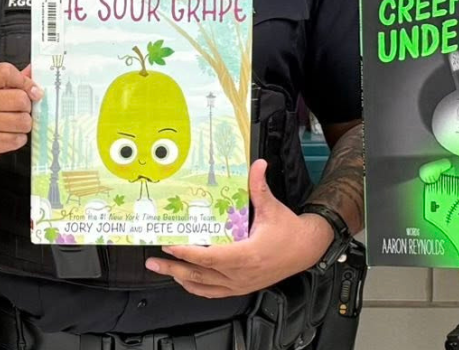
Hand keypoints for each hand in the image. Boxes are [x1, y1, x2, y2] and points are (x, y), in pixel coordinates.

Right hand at [0, 63, 42, 173]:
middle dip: (27, 107)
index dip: (25, 81)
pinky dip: (18, 138)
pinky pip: (17, 139)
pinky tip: (7, 135)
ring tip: (14, 124)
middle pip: (20, 99)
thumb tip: (33, 70)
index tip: (31, 90)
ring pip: (23, 121)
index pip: (6, 72)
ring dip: (24, 125)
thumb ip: (10, 80)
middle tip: (20, 110)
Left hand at [147, 160, 332, 297]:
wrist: (306, 250)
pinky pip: (214, 293)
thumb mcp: (272, 208)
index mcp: (247, 255)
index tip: (169, 244)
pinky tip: (186, 281)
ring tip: (163, 269)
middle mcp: (241, 274)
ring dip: (181, 278)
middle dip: (174, 267)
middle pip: (200, 275)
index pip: (210, 257)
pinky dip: (197, 288)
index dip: (187, 253)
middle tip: (153, 261)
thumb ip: (259, 187)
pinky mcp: (242, 287)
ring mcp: (241, 284)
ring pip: (204, 286)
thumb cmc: (288, 231)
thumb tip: (257, 164)